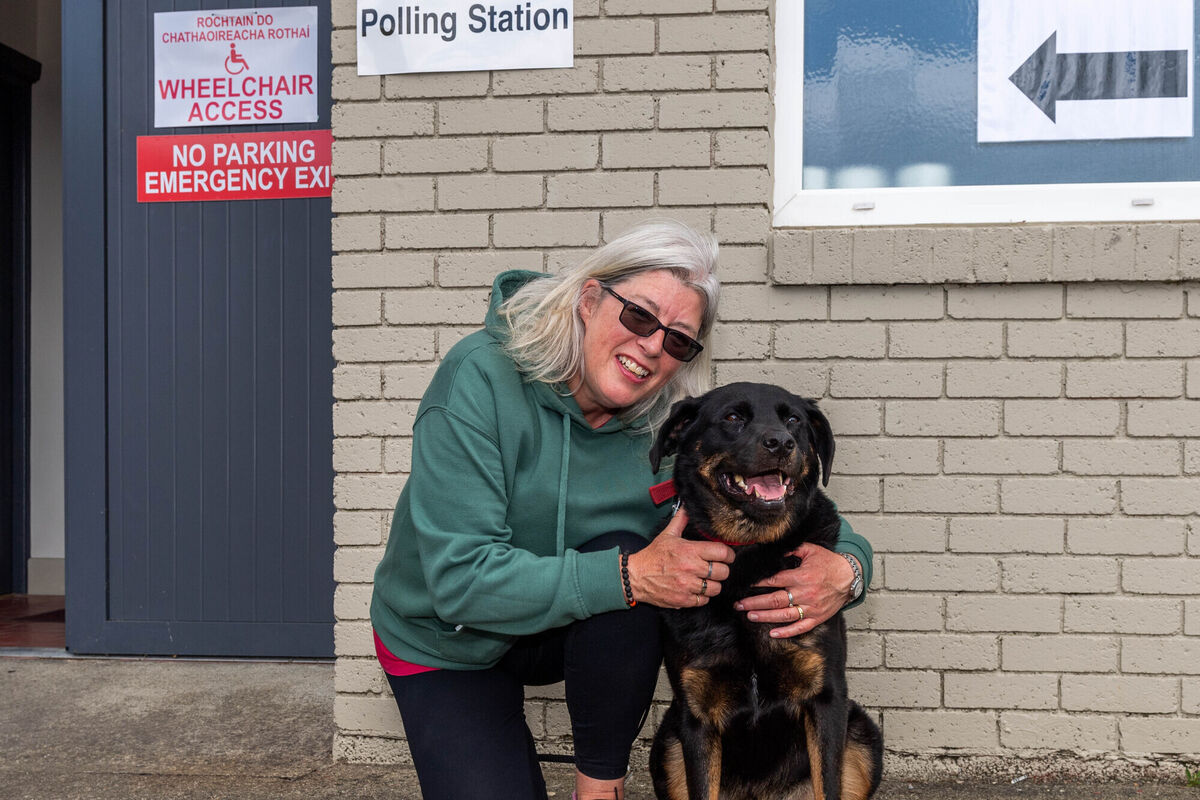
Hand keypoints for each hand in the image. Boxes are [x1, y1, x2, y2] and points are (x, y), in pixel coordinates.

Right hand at [626, 508, 734, 608]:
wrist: (636, 576)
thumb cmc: (652, 556)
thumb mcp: (667, 535)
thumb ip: (680, 520)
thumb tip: (686, 506)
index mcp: (690, 550)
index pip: (722, 552)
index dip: (729, 554)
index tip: (727, 556)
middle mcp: (691, 568)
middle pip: (723, 572)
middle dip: (722, 570)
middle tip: (716, 568)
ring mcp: (688, 586)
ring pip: (716, 588)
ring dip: (713, 584)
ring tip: (707, 580)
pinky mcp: (683, 600)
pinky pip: (704, 600)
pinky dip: (703, 596)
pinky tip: (697, 589)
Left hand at [734, 542, 854, 637]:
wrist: (850, 576)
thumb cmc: (829, 563)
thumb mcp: (811, 550)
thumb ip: (792, 550)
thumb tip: (774, 550)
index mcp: (802, 576)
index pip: (775, 580)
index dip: (759, 583)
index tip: (745, 585)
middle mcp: (805, 593)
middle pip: (776, 600)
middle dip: (755, 603)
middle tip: (739, 605)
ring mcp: (811, 608)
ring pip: (785, 616)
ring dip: (766, 617)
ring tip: (750, 616)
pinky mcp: (817, 617)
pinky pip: (801, 627)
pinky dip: (787, 632)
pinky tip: (773, 634)